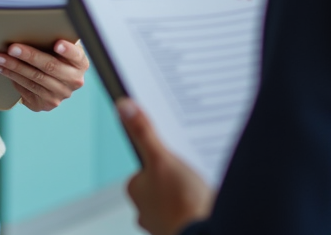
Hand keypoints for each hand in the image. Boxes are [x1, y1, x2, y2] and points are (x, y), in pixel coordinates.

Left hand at [0, 39, 87, 110]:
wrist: (51, 79)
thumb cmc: (52, 54)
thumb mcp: (58, 46)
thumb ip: (52, 38)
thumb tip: (30, 25)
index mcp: (80, 63)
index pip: (77, 56)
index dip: (68, 50)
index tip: (57, 44)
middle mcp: (74, 81)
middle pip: (50, 67)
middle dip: (29, 56)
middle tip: (12, 48)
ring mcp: (60, 94)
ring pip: (34, 79)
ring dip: (13, 67)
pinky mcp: (46, 104)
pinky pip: (27, 90)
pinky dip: (11, 77)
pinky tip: (1, 69)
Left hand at [117, 98, 214, 234]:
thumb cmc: (182, 202)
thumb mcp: (162, 158)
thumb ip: (144, 132)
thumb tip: (124, 107)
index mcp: (136, 190)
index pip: (146, 166)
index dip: (163, 158)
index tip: (178, 155)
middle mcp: (145, 210)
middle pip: (161, 184)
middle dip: (176, 177)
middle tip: (193, 171)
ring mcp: (162, 224)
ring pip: (175, 201)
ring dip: (187, 195)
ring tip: (201, 188)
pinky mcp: (181, 231)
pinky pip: (187, 215)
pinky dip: (195, 209)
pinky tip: (206, 204)